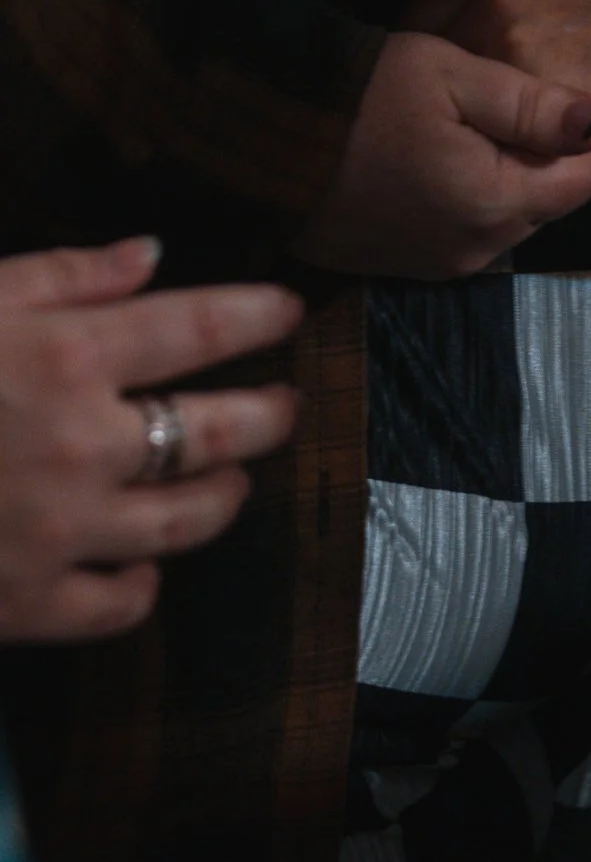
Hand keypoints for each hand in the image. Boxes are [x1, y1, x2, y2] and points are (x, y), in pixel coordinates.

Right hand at [0, 235, 301, 642]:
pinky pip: (121, 604)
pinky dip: (144, 583)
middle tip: (286, 404)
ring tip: (234, 479)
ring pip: (189, 522)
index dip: (258, 315)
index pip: (201, 328)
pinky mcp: (28, 607)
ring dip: (226, 495)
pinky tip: (143, 565)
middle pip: (219, 430)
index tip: (290, 310)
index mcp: (68, 357)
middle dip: (270, 414)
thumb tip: (152, 254)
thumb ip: (65, 276)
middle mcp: (83, 445)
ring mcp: (61, 532)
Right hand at [293, 28, 590, 277]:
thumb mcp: (452, 76)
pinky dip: (460, 196)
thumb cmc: (362, 97)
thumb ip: (531, 104)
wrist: (258, 145)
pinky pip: (462, 230)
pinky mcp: (401, 266)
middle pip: (547, 200)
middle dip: (536, 155)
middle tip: (485, 105)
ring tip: (449, 126)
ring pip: (506, 217)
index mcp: (495, 206)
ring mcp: (435, 266)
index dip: (577, 133)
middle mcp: (475, 251)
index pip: (588, 179)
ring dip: (497, 175)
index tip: (537, 97)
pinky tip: (422, 156)